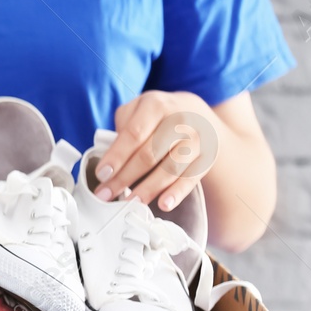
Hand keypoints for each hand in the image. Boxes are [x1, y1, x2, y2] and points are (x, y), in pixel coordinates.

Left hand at [94, 90, 221, 212]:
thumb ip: (122, 127)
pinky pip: (192, 178)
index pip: (134, 134)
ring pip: (170, 168)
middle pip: (149, 154)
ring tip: (130, 202)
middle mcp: (180, 120)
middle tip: (105, 195)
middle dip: (124, 178)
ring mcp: (197, 139)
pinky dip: (177, 193)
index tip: (101, 175)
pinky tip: (163, 204)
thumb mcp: (137, 108)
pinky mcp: (208, 156)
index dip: (117, 156)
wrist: (196, 113)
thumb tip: (110, 158)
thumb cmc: (158, 115)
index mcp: (156, 106)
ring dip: (148, 189)